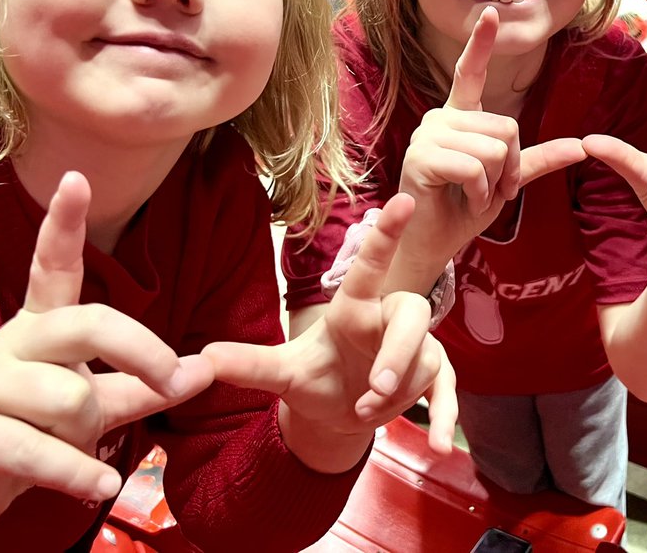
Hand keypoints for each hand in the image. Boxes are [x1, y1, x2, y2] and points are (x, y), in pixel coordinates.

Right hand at [0, 173, 214, 546]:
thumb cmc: (29, 431)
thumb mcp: (89, 405)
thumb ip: (143, 385)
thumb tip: (205, 367)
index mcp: (40, 326)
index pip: (51, 266)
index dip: (65, 225)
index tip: (78, 178)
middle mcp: (12, 344)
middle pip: (87, 323)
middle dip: (140, 351)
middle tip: (174, 379)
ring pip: (69, 397)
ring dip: (90, 435)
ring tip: (82, 455)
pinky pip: (37, 451)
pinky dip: (77, 472)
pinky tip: (101, 485)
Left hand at [205, 194, 456, 470]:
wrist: (336, 413)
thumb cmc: (313, 377)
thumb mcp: (281, 373)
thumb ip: (247, 364)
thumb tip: (200, 361)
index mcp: (354, 309)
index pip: (371, 266)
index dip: (386, 234)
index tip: (402, 201)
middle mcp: (388, 320)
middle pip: (413, 314)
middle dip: (398, 352)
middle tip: (374, 389)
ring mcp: (415, 349)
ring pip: (425, 360)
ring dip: (397, 394)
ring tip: (364, 412)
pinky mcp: (430, 377)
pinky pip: (446, 390)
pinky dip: (443, 418)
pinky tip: (440, 445)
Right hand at [396, 7, 585, 283]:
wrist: (431, 244)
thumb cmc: (463, 209)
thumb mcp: (507, 182)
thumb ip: (538, 160)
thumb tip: (581, 146)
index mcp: (459, 116)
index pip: (472, 72)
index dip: (482, 44)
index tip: (491, 14)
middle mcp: (441, 117)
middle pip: (506, 126)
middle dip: (509, 167)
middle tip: (491, 190)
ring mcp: (428, 135)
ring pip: (493, 147)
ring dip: (494, 183)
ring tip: (473, 196)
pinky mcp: (420, 158)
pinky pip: (474, 167)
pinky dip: (480, 193)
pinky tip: (464, 202)